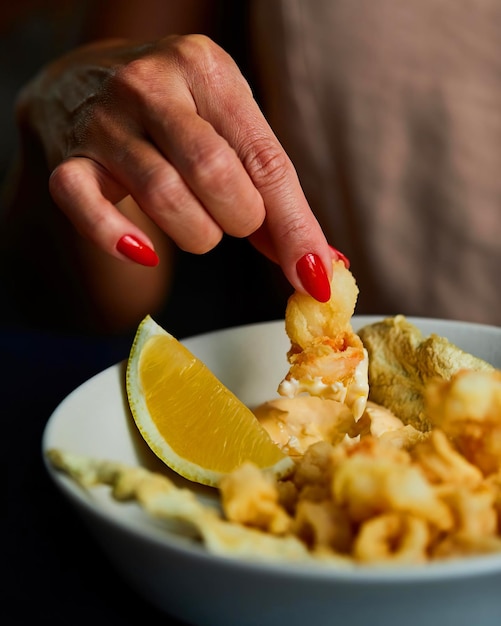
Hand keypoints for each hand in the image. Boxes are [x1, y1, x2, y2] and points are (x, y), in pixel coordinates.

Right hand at [18, 34, 333, 299]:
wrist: (83, 80)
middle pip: (214, 174)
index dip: (294, 227)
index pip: (265, 160)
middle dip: (237, 219)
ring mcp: (103, 121)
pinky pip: (86, 208)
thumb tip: (320, 265)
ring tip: (197, 223)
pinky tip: (144, 251)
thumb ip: (271, 192)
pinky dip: (118, 238)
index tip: (313, 277)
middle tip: (232, 219)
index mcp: (207, 69)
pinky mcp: (66, 158)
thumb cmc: (174, 112)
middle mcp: (151, 85)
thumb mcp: (229, 128)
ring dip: (196, 233)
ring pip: (164, 197)